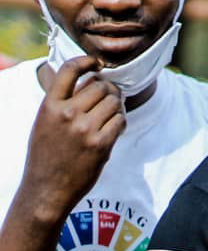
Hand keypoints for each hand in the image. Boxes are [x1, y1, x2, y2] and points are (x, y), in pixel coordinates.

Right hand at [20, 56, 124, 218]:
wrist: (47, 189)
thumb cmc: (46, 154)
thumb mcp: (44, 122)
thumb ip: (59, 100)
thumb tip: (73, 75)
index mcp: (50, 106)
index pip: (69, 70)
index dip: (86, 61)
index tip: (97, 63)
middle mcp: (67, 114)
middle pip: (101, 86)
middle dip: (110, 90)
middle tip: (110, 98)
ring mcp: (85, 129)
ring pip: (114, 102)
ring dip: (117, 105)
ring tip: (112, 113)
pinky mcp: (101, 144)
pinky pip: (121, 120)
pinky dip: (121, 121)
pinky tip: (114, 128)